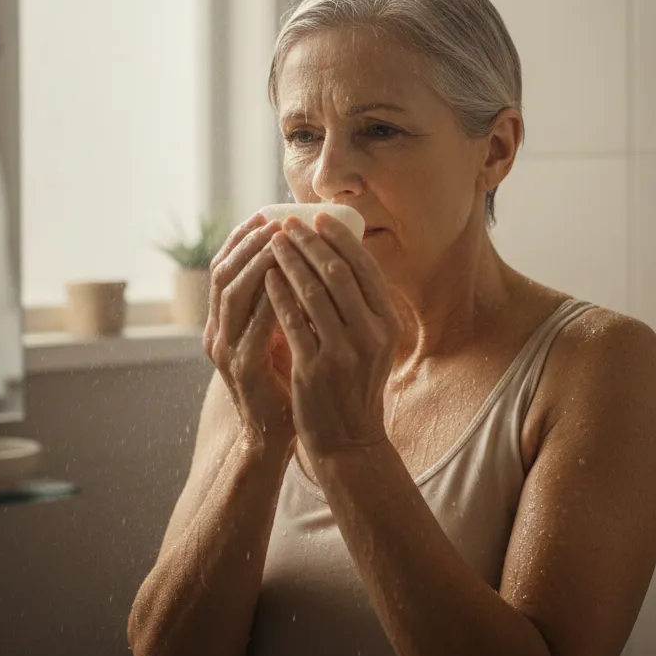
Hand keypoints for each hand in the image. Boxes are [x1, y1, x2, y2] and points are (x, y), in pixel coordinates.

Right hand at [203, 213, 296, 446]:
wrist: (274, 435)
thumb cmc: (285, 379)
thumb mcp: (281, 332)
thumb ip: (284, 301)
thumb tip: (308, 259)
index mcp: (224, 320)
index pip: (225, 266)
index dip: (243, 238)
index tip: (267, 214)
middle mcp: (218, 331)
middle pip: (223, 273)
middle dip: (250, 243)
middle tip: (276, 222)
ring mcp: (226, 352)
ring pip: (233, 295)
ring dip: (258, 264)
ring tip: (282, 242)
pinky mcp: (243, 371)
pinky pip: (255, 328)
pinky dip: (272, 301)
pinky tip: (292, 284)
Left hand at [263, 213, 404, 458]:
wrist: (348, 439)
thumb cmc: (355, 384)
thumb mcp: (373, 343)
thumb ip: (362, 305)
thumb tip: (339, 254)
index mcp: (389, 323)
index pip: (365, 268)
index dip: (341, 238)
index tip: (318, 216)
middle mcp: (372, 334)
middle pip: (338, 274)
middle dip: (311, 242)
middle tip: (288, 222)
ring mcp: (345, 352)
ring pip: (314, 293)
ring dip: (290, 261)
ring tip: (273, 242)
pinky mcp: (316, 368)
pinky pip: (293, 321)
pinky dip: (279, 294)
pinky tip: (266, 276)